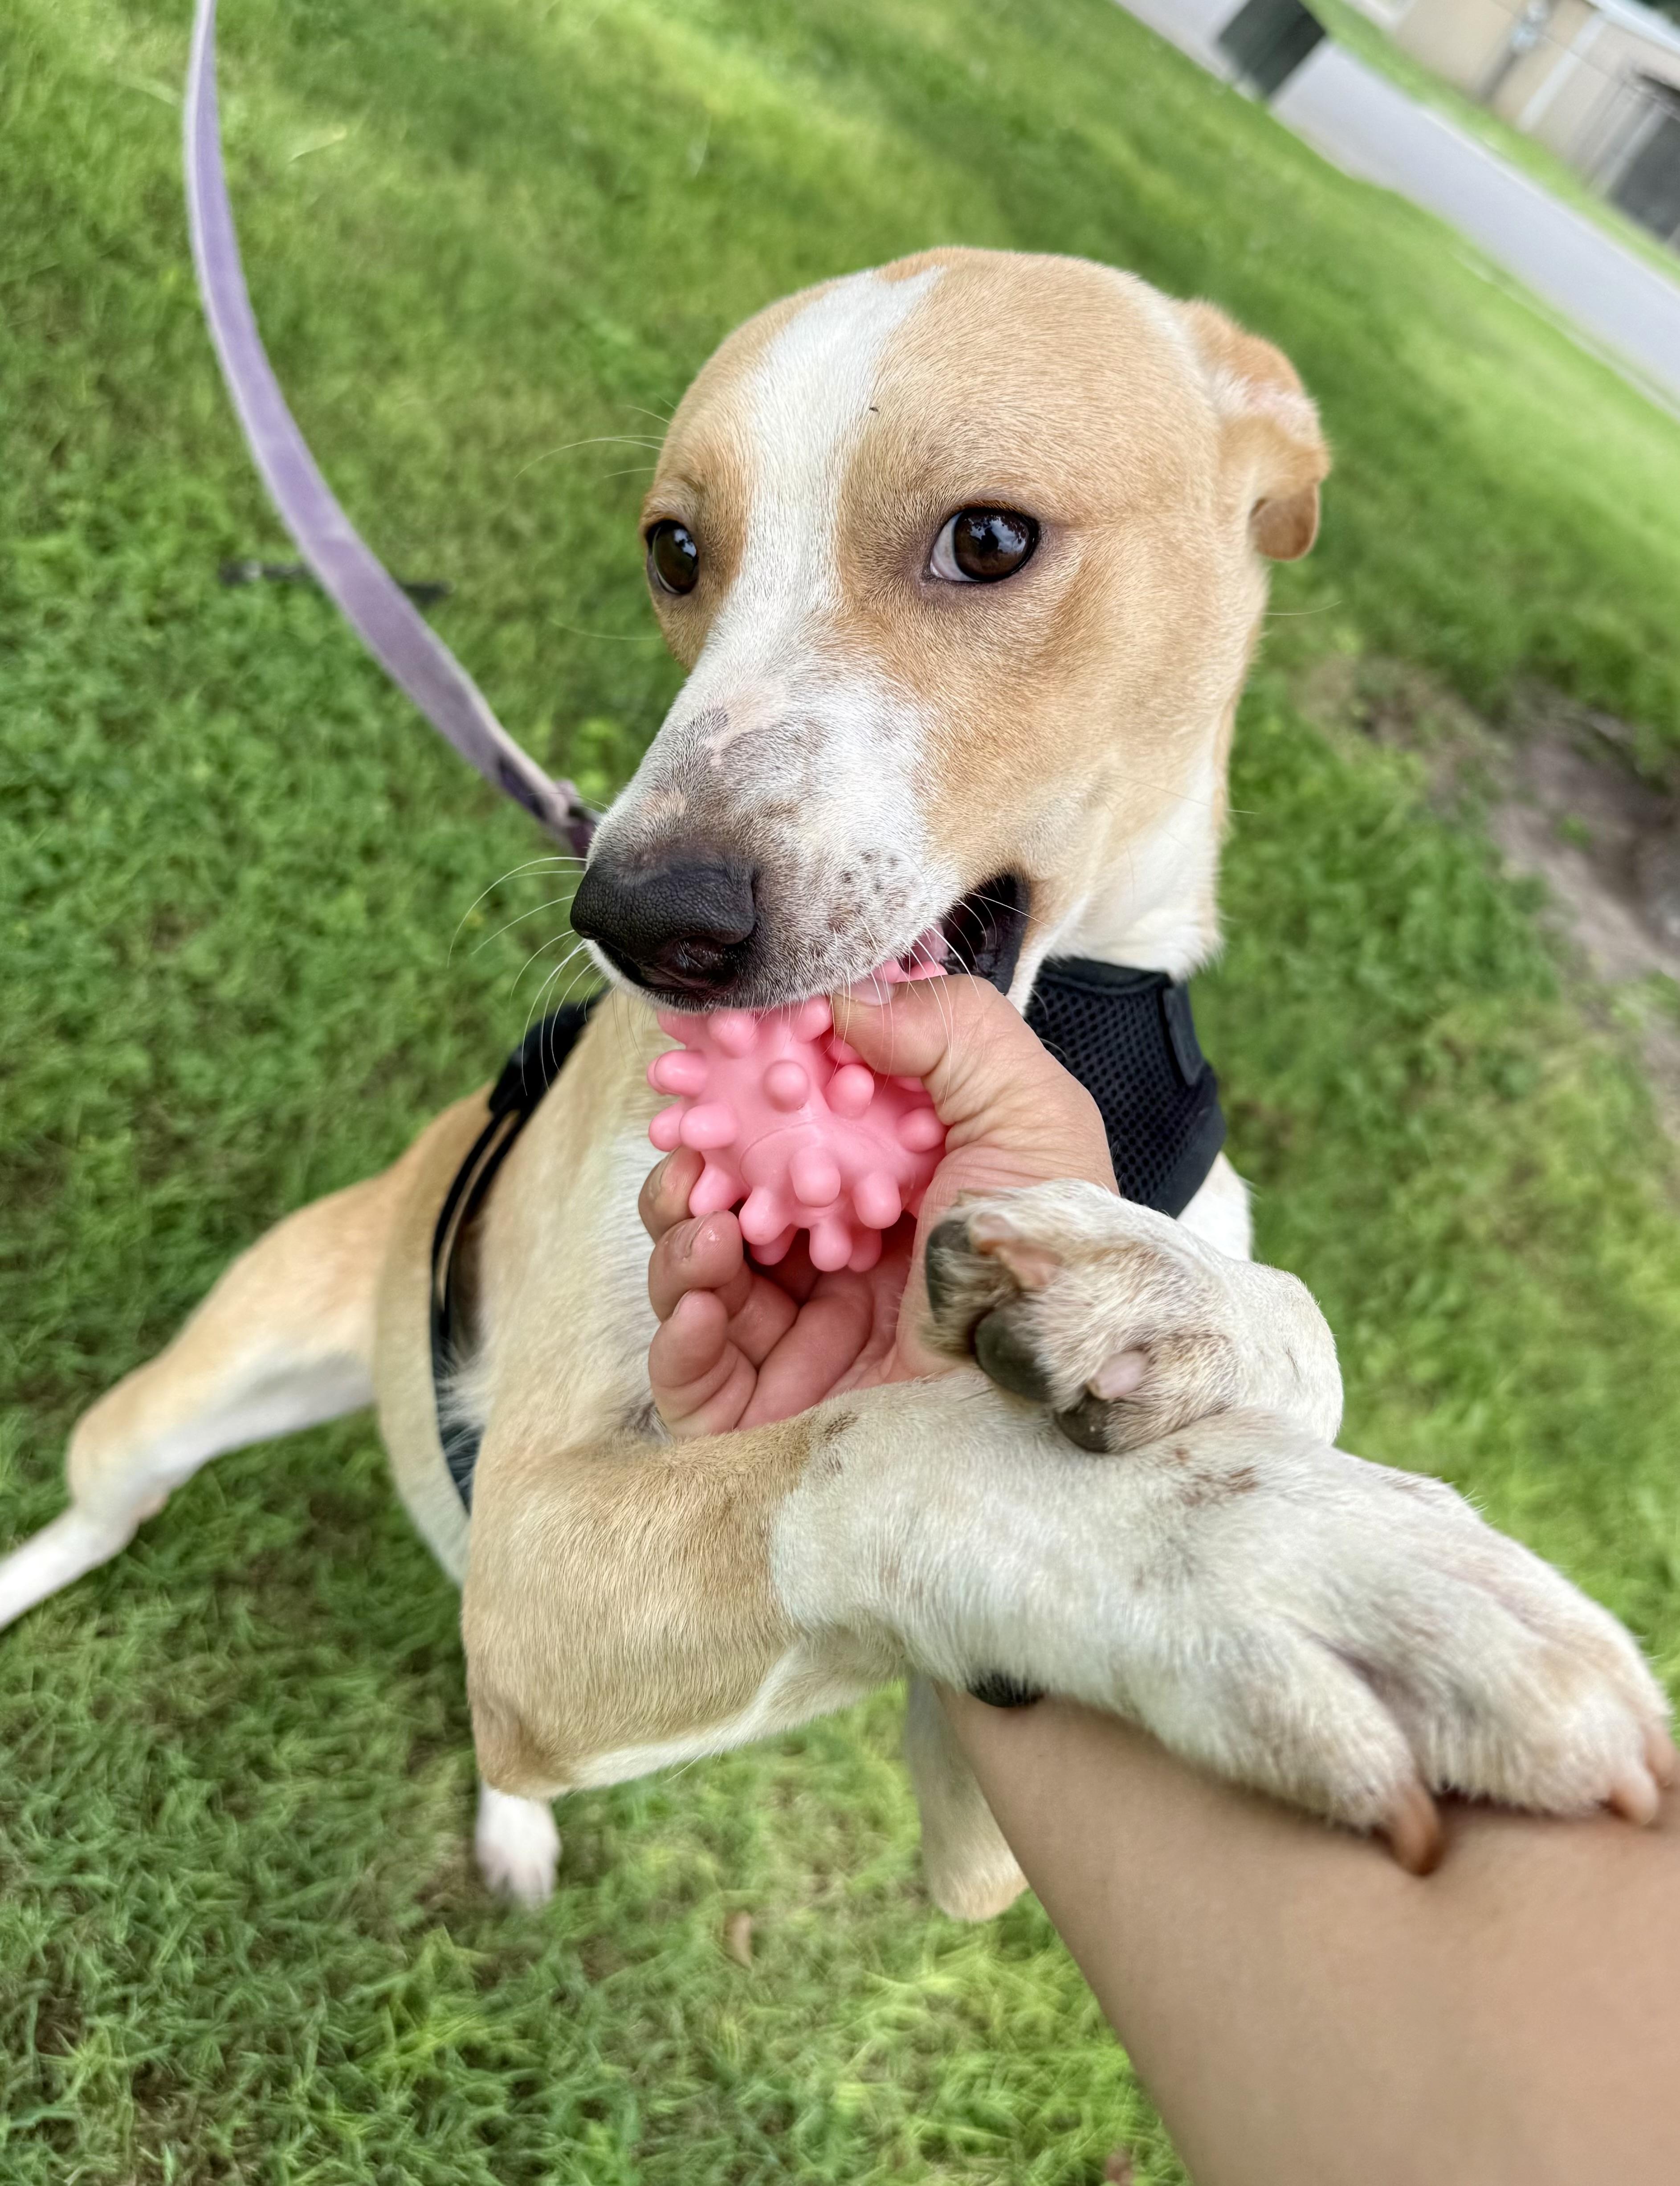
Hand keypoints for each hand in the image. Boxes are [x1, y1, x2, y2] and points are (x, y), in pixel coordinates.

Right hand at [640, 976, 1116, 1436]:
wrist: (1056, 1389)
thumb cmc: (1052, 1252)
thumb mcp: (1026, 1109)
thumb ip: (945, 1027)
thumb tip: (836, 996)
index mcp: (890, 1198)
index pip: (790, 1137)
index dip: (744, 1094)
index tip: (709, 1052)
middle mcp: (842, 1269)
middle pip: (729, 1203)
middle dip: (694, 1166)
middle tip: (687, 1140)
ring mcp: (801, 1345)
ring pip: (696, 1277)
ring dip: (680, 1236)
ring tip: (711, 1223)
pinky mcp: (770, 1416)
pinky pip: (687, 1373)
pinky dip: (678, 1328)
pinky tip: (707, 1297)